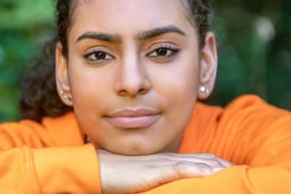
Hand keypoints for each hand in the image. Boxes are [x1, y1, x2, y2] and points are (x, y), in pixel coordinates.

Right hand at [97, 149, 232, 193]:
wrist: (99, 168)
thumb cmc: (118, 173)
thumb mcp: (143, 175)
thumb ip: (157, 176)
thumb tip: (166, 181)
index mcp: (166, 159)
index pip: (197, 158)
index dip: (215, 163)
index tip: (229, 169)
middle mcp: (168, 158)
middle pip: (202, 158)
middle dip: (223, 165)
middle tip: (241, 171)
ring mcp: (162, 163)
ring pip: (196, 162)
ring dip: (218, 167)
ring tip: (235, 173)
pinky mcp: (154, 170)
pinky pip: (181, 168)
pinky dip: (199, 170)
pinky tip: (212, 173)